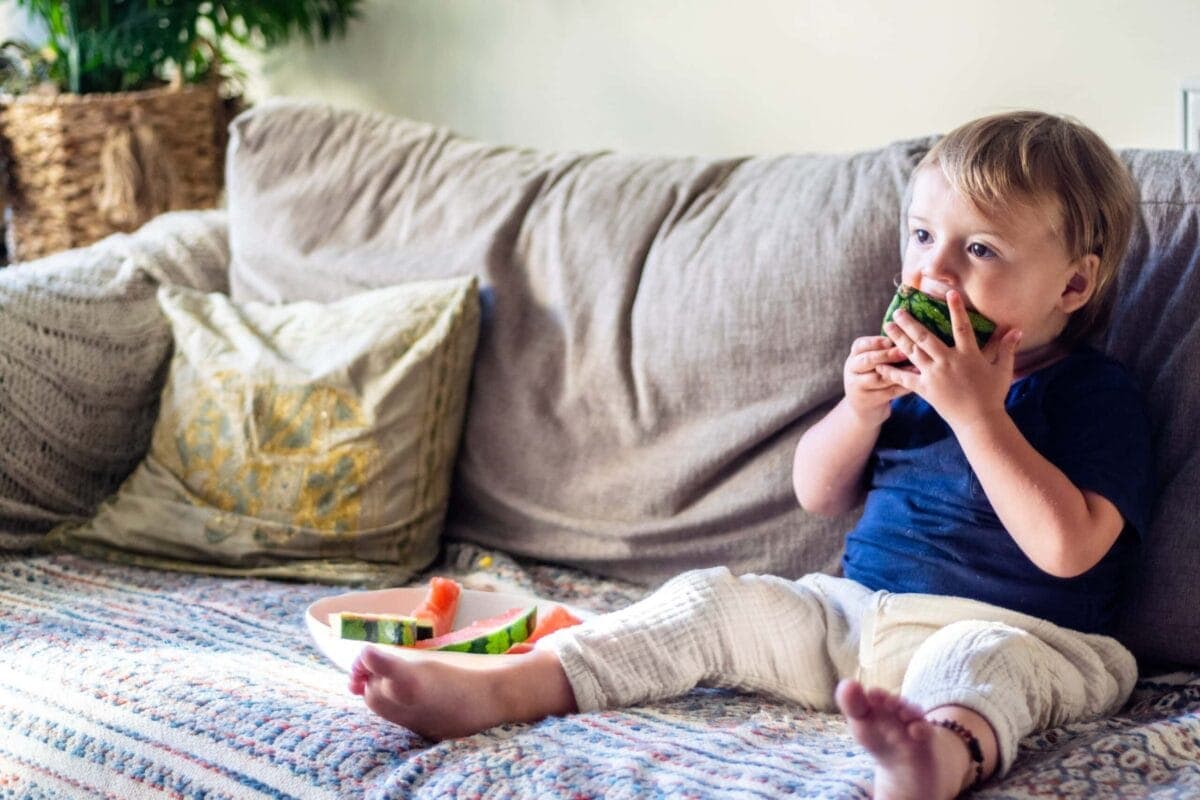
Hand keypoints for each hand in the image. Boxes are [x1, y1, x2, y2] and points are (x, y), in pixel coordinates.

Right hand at [843, 335, 909, 425]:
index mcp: (855, 355)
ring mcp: (857, 386)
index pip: (861, 345)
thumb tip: (907, 331)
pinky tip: (915, 384)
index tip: (892, 339)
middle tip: (904, 352)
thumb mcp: (873, 360)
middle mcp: (852, 369)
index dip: (876, 342)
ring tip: (916, 369)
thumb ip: (884, 348)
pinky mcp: (867, 401)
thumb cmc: (874, 374)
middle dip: (886, 355)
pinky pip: (887, 393)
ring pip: (878, 378)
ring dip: (897, 373)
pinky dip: (902, 387)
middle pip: (867, 360)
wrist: (863, 405)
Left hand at [875, 290, 1021, 431]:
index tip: (949, 293)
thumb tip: (1017, 329)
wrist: (980, 421)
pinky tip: (879, 364)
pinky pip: (905, 378)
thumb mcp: (1003, 370)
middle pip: (925, 337)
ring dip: (898, 338)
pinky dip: (892, 372)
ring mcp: (935, 375)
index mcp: (968, 355)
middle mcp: (948, 362)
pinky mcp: (926, 389)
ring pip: (912, 352)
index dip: (956, 309)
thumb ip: (1006, 348)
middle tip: (898, 310)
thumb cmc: (993, 395)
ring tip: (887, 326)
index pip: (962, 327)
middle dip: (910, 322)